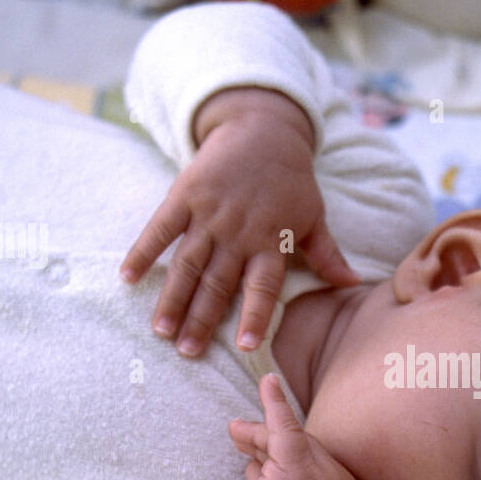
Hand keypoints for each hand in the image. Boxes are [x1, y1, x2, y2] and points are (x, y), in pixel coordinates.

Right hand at [120, 87, 358, 356]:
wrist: (262, 127)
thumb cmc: (291, 179)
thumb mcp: (314, 215)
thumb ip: (326, 254)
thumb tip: (352, 283)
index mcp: (272, 240)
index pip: (263, 287)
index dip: (254, 316)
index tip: (246, 346)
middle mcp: (239, 232)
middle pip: (218, 283)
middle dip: (202, 320)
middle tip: (187, 352)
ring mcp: (209, 214)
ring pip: (188, 264)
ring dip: (173, 298)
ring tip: (161, 330)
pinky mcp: (185, 195)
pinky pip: (160, 228)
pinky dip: (143, 252)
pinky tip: (127, 277)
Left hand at [214, 373, 363, 479]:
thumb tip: (252, 462)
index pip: (315, 468)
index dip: (281, 461)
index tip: (257, 462)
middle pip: (300, 451)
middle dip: (266, 443)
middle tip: (236, 435)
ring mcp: (325, 475)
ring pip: (284, 445)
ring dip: (256, 438)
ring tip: (234, 432)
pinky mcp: (300, 468)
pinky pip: (287, 426)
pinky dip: (276, 402)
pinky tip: (267, 380)